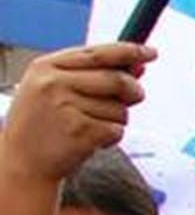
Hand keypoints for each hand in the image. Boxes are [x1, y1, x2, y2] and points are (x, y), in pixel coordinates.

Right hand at [0, 43, 154, 183]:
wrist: (22, 162)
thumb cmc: (44, 124)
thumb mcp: (56, 90)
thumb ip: (94, 76)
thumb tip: (139, 66)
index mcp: (45, 66)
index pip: (97, 53)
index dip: (129, 52)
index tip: (151, 52)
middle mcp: (53, 83)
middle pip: (116, 79)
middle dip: (134, 89)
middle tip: (136, 96)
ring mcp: (65, 107)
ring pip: (119, 108)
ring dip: (116, 120)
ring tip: (90, 127)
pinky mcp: (79, 131)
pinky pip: (116, 129)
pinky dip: (112, 137)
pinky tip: (90, 142)